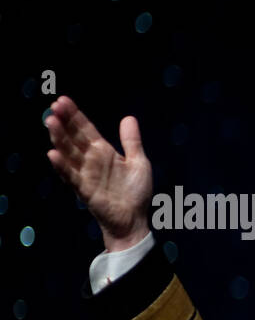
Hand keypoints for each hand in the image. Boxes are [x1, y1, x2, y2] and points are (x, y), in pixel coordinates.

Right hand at [44, 95, 153, 250]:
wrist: (134, 220)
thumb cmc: (136, 192)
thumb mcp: (139, 162)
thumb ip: (132, 141)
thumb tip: (128, 117)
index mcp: (103, 151)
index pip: (85, 129)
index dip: (75, 115)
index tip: (63, 100)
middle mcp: (91, 160)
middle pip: (74, 137)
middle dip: (64, 122)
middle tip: (55, 106)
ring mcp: (85, 174)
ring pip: (68, 152)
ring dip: (59, 138)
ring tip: (51, 122)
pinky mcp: (84, 189)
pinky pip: (71, 176)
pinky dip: (62, 166)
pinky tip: (53, 154)